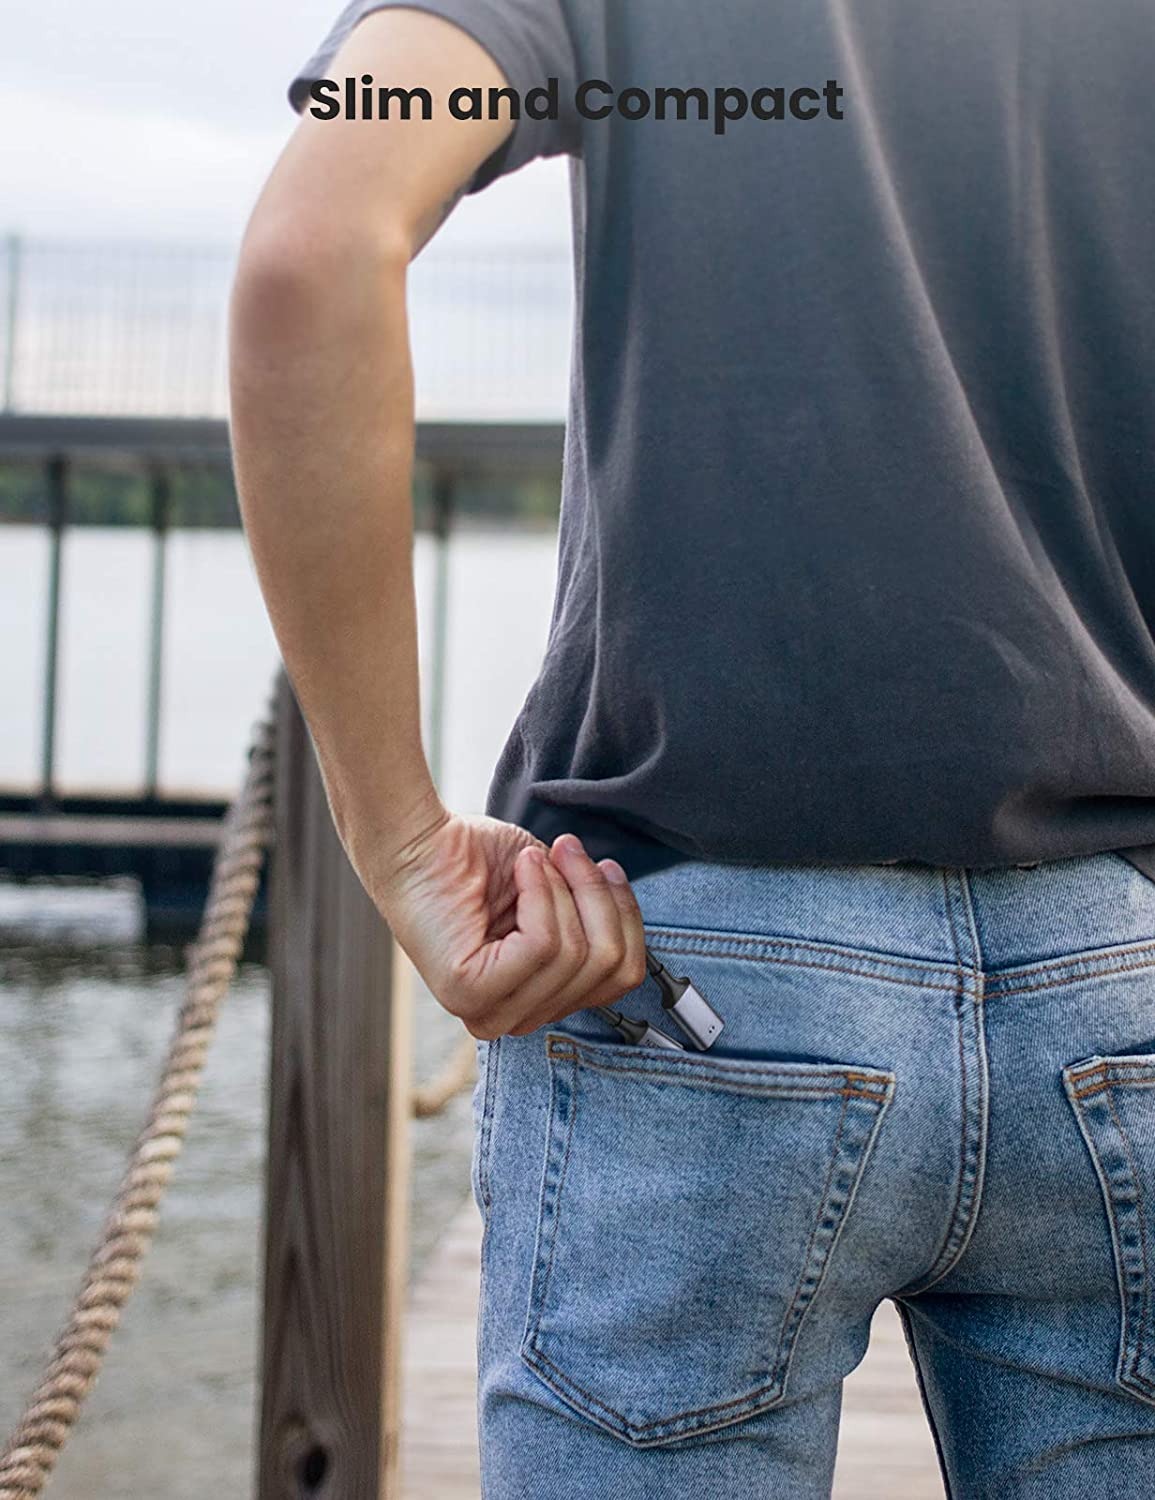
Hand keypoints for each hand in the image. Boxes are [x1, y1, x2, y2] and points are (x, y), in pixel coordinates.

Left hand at [363, 809, 647, 1038]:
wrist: (418, 840)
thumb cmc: (480, 862)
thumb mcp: (559, 893)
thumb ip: (595, 923)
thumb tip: (624, 921)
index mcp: (542, 1001)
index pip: (622, 977)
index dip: (625, 916)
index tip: (606, 868)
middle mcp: (517, 1018)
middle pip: (608, 967)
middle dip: (596, 896)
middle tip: (568, 851)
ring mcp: (490, 1013)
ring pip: (577, 953)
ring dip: (564, 888)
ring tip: (533, 859)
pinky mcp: (469, 993)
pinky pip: (542, 944)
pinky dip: (540, 894)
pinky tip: (521, 868)